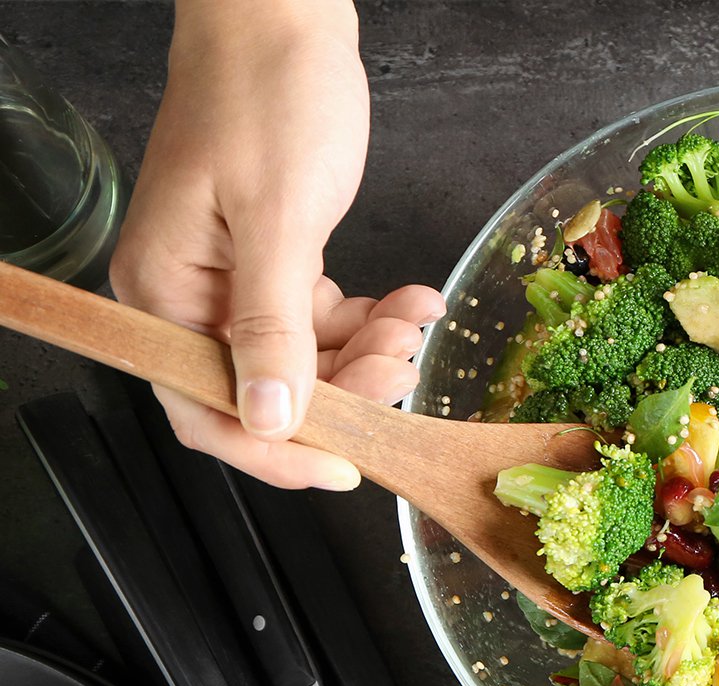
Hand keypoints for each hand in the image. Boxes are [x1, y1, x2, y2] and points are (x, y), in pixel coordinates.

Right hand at [109, 0, 444, 488]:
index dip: (278, 452)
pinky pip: (322, 318)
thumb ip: (272, 328)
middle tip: (403, 369)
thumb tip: (269, 420)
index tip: (349, 466)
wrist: (284, 17)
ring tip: (413, 324)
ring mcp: (232, 280)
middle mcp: (189, 296)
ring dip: (367, 354)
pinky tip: (412, 301)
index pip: (207, 410)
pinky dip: (369, 318)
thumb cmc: (267, 98)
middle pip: (265, 390)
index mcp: (163, 293)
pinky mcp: (274, 260)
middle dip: (343, 392)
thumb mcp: (277, 220)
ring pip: (305, 359)